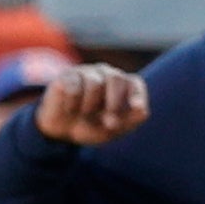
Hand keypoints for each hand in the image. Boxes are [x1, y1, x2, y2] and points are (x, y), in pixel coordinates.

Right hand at [34, 65, 148, 144]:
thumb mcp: (113, 130)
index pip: (134, 83)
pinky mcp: (67, 76)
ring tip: (85, 115)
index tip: (137, 108)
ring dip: (90, 106)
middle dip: (115, 102)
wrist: (62, 131)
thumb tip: (142, 110)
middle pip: (116, 78)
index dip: (137, 95)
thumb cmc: (92, 126)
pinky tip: (70, 109)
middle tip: (110, 123)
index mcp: (122, 86)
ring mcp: (86, 72)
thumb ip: (131, 120)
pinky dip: (73, 104)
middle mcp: (106, 74)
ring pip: (94, 83)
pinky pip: (73, 87)